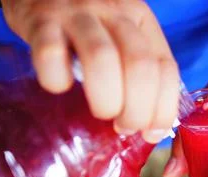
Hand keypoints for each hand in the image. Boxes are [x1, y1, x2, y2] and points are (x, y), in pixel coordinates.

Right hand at [2, 0, 179, 142]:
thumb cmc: (87, 22)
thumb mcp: (122, 36)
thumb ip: (137, 71)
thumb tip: (149, 127)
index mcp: (142, 20)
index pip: (166, 69)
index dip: (163, 109)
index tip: (150, 132)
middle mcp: (115, 13)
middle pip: (140, 67)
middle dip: (137, 111)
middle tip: (123, 126)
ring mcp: (78, 14)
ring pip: (102, 59)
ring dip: (106, 100)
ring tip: (101, 113)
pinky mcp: (41, 20)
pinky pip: (51, 54)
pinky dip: (57, 80)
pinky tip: (60, 87)